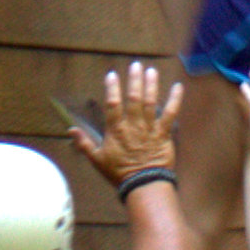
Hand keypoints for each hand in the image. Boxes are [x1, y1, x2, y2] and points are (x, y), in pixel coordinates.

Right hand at [72, 62, 182, 184]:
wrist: (143, 184)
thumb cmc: (119, 173)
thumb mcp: (97, 160)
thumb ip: (84, 143)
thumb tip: (71, 130)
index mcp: (116, 130)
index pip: (112, 105)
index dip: (112, 88)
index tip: (112, 74)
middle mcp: (133, 125)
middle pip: (133, 98)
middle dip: (135, 80)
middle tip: (136, 65)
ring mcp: (150, 128)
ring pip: (151, 103)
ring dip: (151, 85)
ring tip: (151, 71)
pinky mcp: (164, 134)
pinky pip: (171, 114)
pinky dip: (175, 100)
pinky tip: (178, 87)